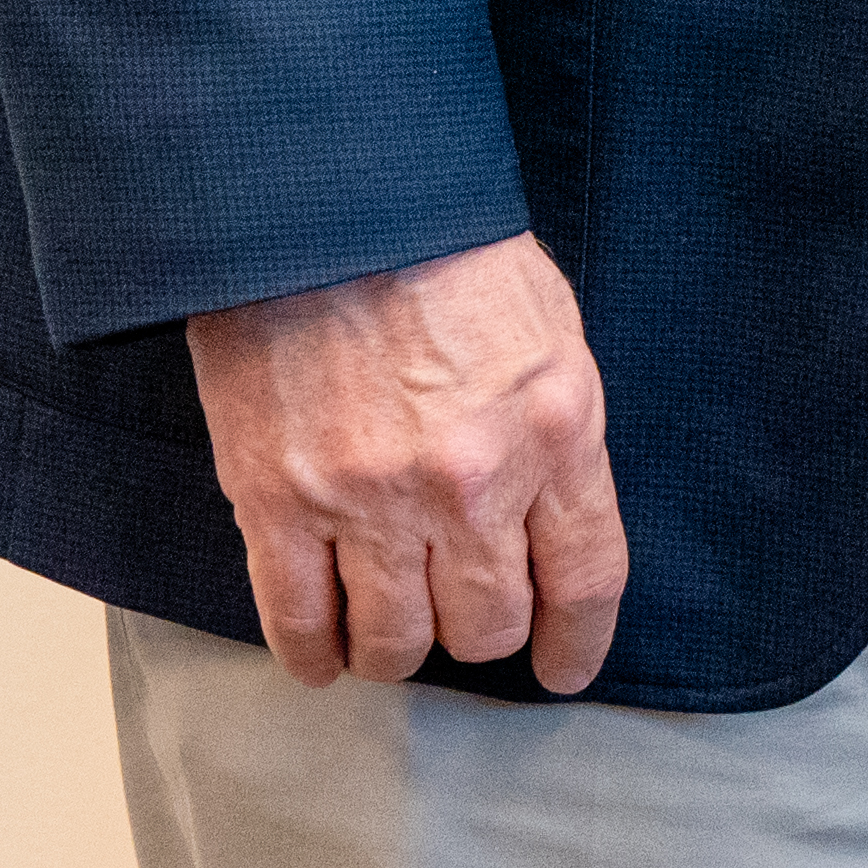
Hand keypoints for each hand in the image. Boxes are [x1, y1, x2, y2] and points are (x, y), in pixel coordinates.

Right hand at [183, 229, 624, 691]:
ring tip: (386, 631)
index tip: (559, 667)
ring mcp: (371, 498)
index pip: (586, 577)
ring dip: (395, 649)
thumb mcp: (546, 325)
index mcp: (554, 427)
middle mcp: (470, 479)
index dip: (575, 640)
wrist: (320, 201)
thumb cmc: (438, 244)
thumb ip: (553, 428)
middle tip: (456, 609)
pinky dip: (312, 655)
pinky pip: (299, 623)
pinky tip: (322, 658)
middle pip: (488, 624)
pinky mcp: (280, 502)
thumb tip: (549, 518)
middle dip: (477, 629)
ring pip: (396, 642)